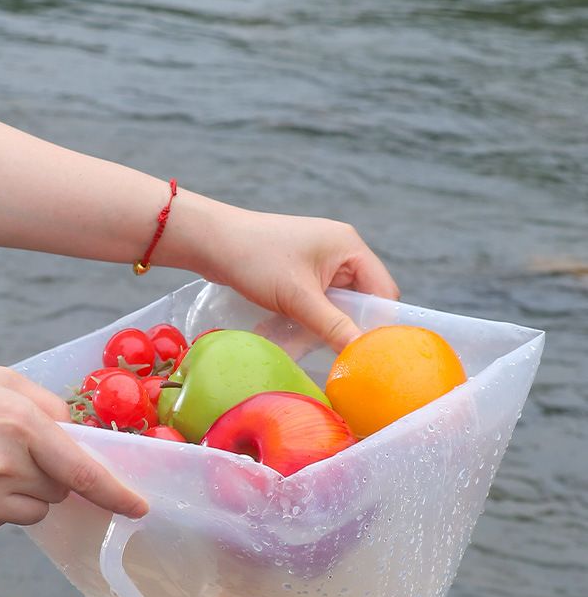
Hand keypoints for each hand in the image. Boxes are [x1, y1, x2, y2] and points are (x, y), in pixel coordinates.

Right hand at [0, 364, 147, 531]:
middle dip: (53, 473)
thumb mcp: (1, 381)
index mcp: (19, 424)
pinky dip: (1, 503)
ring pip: (38, 510)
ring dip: (29, 492)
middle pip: (62, 489)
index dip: (116, 493)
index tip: (140, 508)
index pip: (82, 471)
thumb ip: (49, 407)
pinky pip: (9, 520)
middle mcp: (5, 466)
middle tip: (15, 448)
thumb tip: (83, 438)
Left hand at [200, 207, 399, 353]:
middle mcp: (341, 251)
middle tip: (333, 354)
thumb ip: (332, 326)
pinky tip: (290, 335)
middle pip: (361, 301)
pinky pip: (317, 304)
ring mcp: (321, 263)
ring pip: (336, 307)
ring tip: (302, 343)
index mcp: (350, 246)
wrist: (212, 242)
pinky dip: (308, 321)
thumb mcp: (298, 298)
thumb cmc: (255, 260)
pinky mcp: (302, 274)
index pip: (383, 292)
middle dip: (346, 328)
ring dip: (323, 328)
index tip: (364, 354)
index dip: (377, 323)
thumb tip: (360, 354)